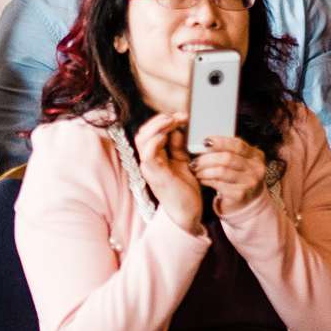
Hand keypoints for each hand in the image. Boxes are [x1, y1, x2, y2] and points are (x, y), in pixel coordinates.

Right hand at [134, 112, 203, 235]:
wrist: (188, 214)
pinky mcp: (156, 175)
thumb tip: (178, 130)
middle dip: (160, 120)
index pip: (150, 133)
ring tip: (174, 122)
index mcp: (154, 158)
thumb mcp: (183, 162)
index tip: (183, 116)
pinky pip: (148, 153)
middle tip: (179, 117)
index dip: (163, 120)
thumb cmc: (184, 191)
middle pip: (143, 133)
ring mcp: (150, 168)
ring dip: (158, 127)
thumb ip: (178, 147)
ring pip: (142, 139)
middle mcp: (148, 162)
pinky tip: (169, 136)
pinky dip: (156, 140)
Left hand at [190, 135, 266, 211]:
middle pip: (227, 158)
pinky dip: (207, 180)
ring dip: (205, 170)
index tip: (205, 142)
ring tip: (197, 171)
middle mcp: (256, 168)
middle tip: (195, 161)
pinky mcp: (240, 194)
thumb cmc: (239, 178)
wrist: (249, 202)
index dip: (220, 142)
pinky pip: (218, 184)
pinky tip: (202, 180)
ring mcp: (249, 182)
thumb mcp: (241, 162)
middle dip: (207, 159)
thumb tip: (205, 143)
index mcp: (255, 155)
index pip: (237, 145)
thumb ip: (229, 151)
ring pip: (221, 171)